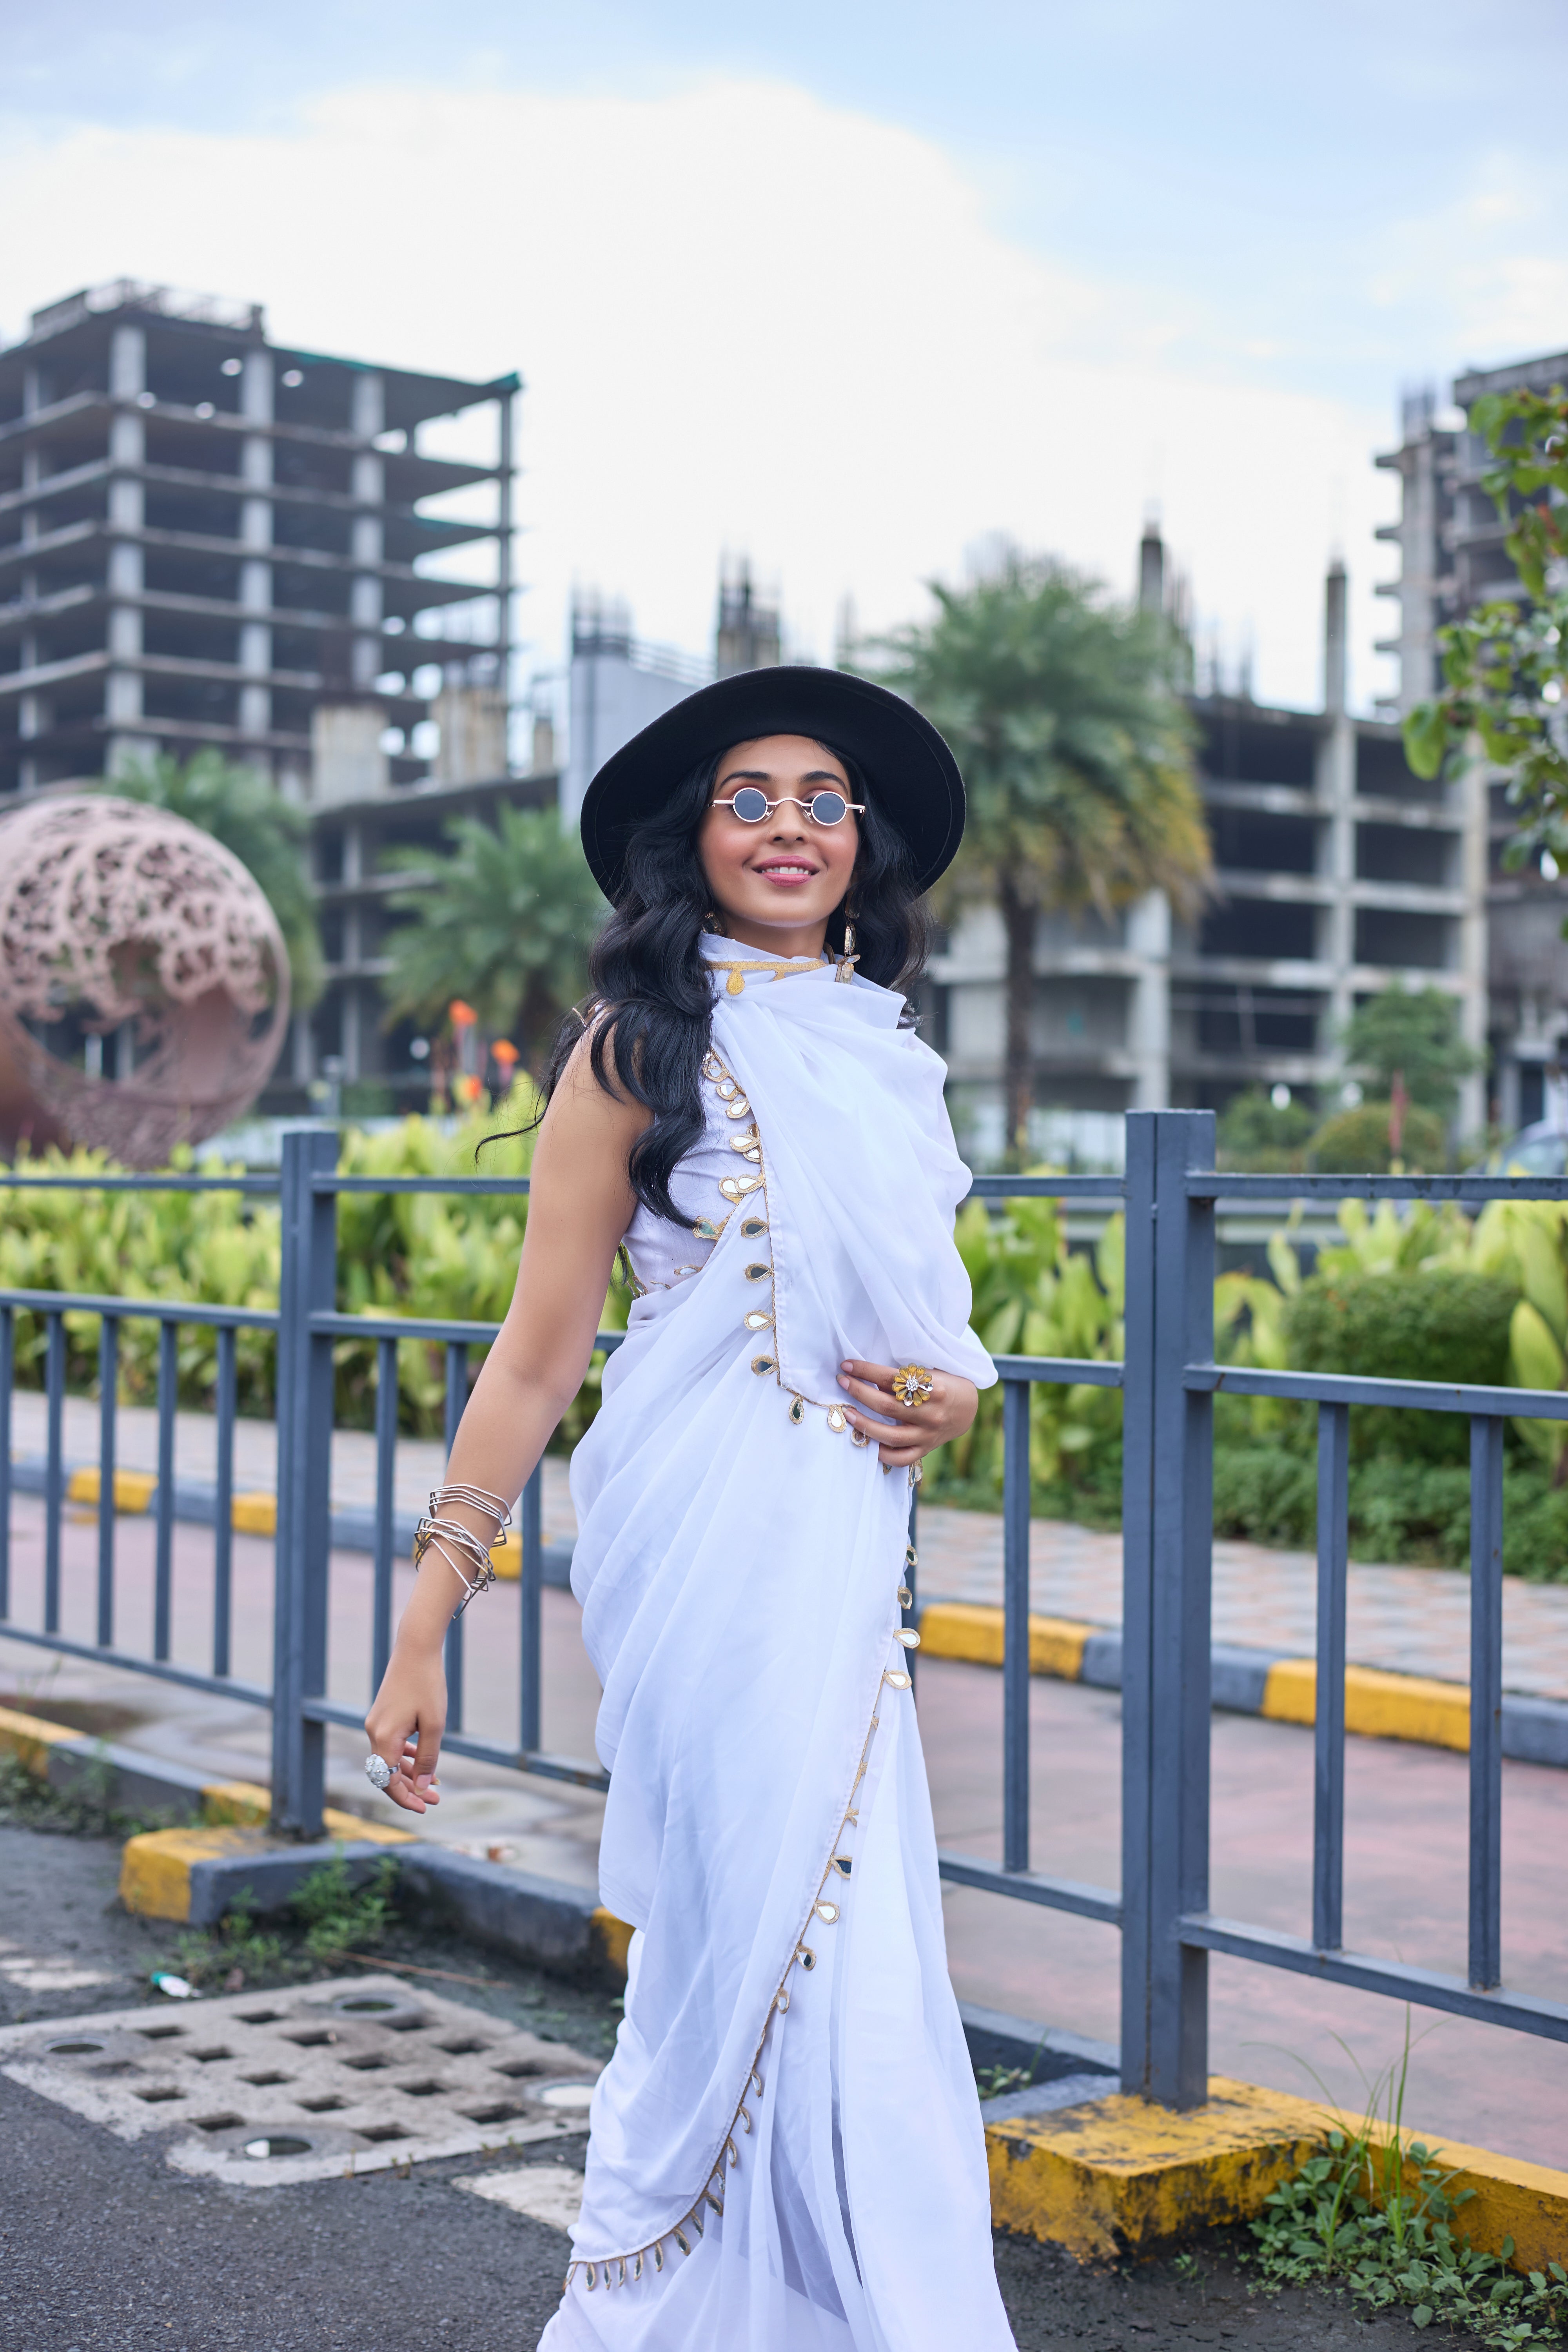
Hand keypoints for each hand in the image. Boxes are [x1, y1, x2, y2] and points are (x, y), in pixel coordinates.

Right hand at [365, 1644, 446, 1814]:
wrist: (416, 1648)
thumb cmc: (428, 1684)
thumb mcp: (435, 1725)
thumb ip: (428, 1759)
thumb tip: (423, 1788)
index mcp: (383, 1737)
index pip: (388, 1781)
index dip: (406, 1798)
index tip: (425, 1808)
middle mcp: (373, 1732)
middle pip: (387, 1773)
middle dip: (410, 1789)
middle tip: (435, 1799)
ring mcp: (375, 1723)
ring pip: (389, 1759)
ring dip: (410, 1773)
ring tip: (435, 1784)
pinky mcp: (381, 1716)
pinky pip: (390, 1744)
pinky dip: (405, 1756)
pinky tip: (421, 1761)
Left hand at [836, 1358, 978, 1470]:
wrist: (968, 1408)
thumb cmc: (943, 1384)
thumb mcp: (929, 1373)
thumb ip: (903, 1376)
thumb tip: (866, 1374)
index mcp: (934, 1388)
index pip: (892, 1378)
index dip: (866, 1370)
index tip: (847, 1365)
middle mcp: (931, 1413)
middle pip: (887, 1406)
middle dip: (859, 1392)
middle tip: (842, 1381)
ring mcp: (928, 1434)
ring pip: (890, 1435)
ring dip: (864, 1424)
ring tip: (847, 1412)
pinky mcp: (926, 1448)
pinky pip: (901, 1458)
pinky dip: (882, 1454)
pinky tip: (868, 1441)